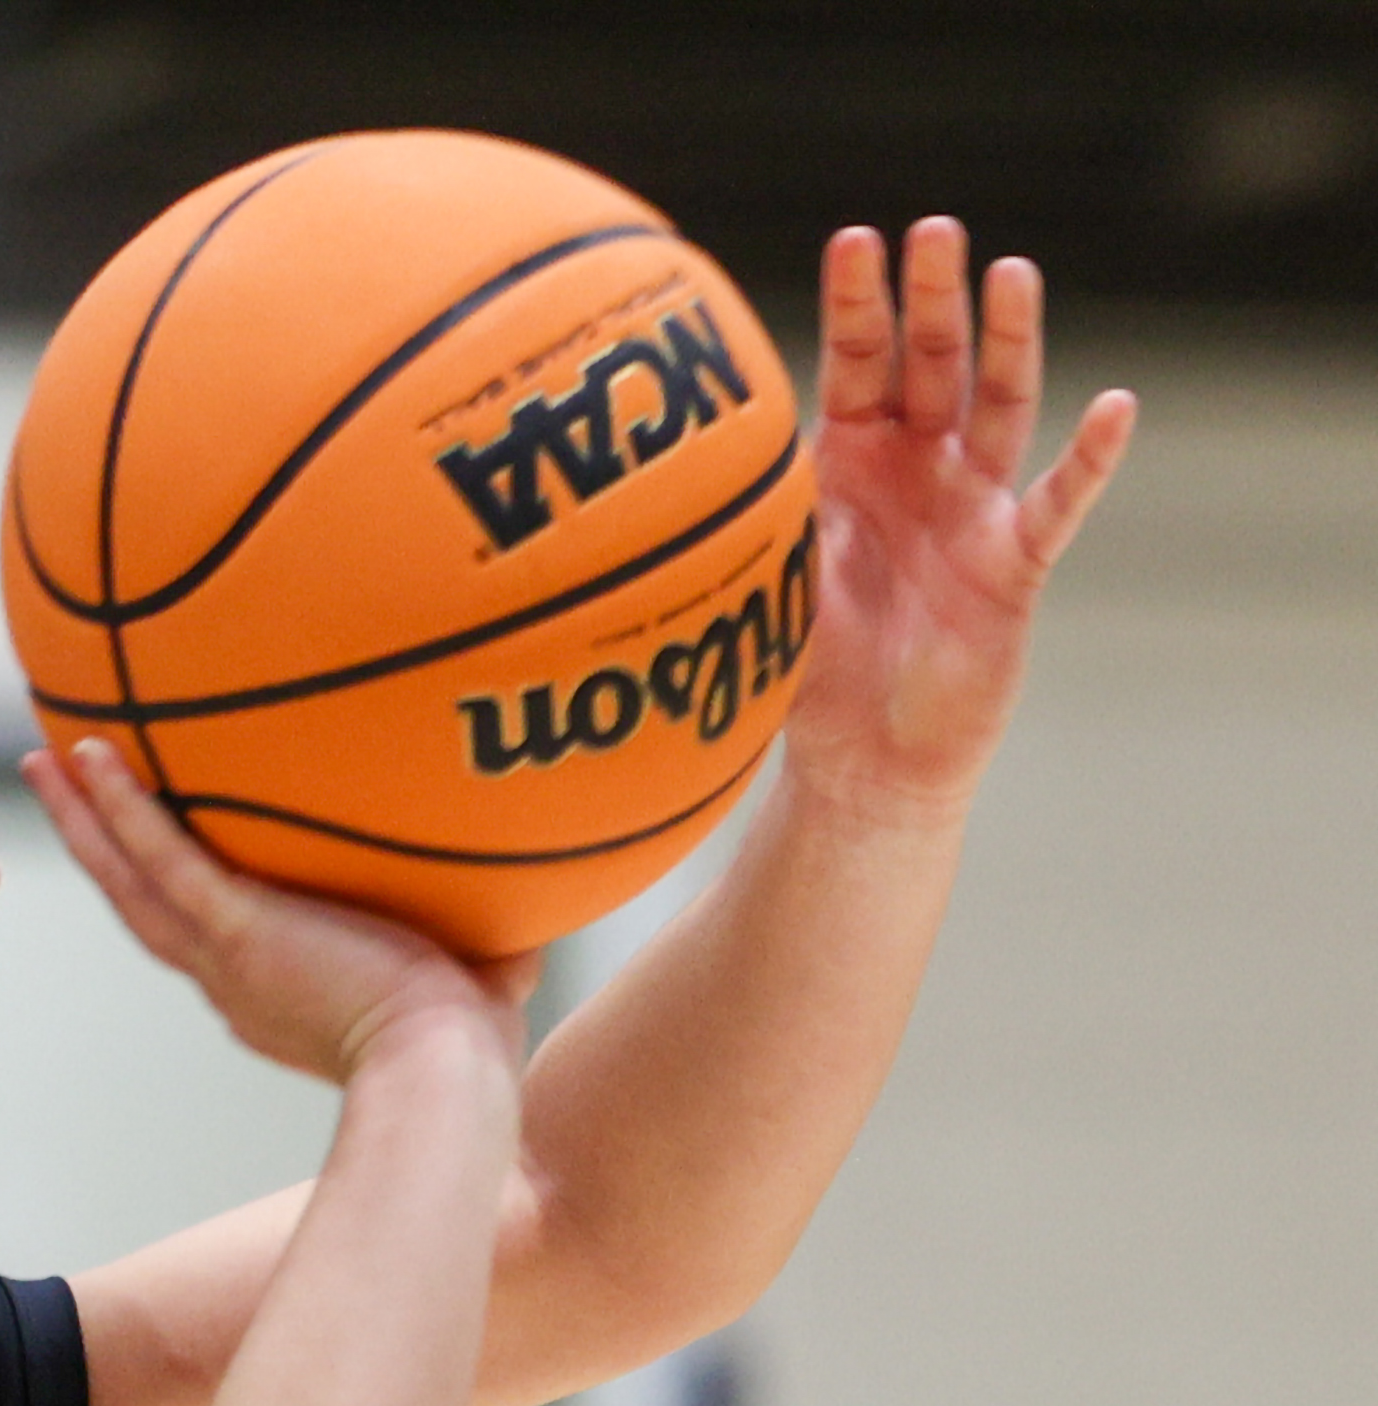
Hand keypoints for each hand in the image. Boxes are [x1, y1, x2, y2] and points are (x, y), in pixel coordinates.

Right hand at [22, 733, 536, 1088]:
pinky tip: (89, 757)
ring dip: (83, 823)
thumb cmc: (468, 1051)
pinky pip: (160, 859)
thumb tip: (538, 928)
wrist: (443, 1073)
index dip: (176, 898)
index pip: (211, 939)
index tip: (157, 859)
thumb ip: (493, 950)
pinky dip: (121, 811)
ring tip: (44, 762)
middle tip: (62, 791)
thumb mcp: (478, 986)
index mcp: (274, 996)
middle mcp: (234, 981)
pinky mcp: (237, 932)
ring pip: (130, 881)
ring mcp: (227, 958)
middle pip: (143, 904)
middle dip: (100, 848)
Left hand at [790, 219, 1135, 818]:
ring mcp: (973, 508)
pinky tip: (1117, 407)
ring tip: (1011, 273)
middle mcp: (918, 467)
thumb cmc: (810, 676)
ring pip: (999, 406)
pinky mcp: (1015, 564)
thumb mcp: (773, 590)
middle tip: (934, 231)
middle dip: (932, 297)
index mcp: (852, 462)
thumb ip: (760, 530)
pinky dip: (1089, 459)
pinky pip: (1059, 504)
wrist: (863, 768)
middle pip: (932, 362)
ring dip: (1007, 341)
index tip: (855, 239)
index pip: (857, 362)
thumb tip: (695, 478)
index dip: (858, 304)